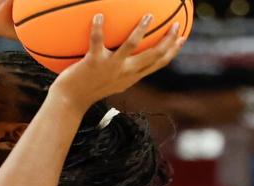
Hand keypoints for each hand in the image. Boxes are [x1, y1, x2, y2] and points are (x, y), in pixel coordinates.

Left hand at [52, 14, 183, 108]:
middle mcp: (125, 72)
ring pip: (131, 46)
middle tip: (176, 24)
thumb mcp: (111, 80)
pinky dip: (98, 28)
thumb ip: (122, 67)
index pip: (158, 63)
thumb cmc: (89, 87)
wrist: (70, 101)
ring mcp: (110, 67)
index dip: (173, 51)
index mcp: (131, 76)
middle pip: (153, 55)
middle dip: (168, 40)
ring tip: (148, 16)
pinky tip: (99, 15)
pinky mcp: (93, 63)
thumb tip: (127, 52)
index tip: (182, 37)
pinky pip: (97, 41)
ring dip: (141, 31)